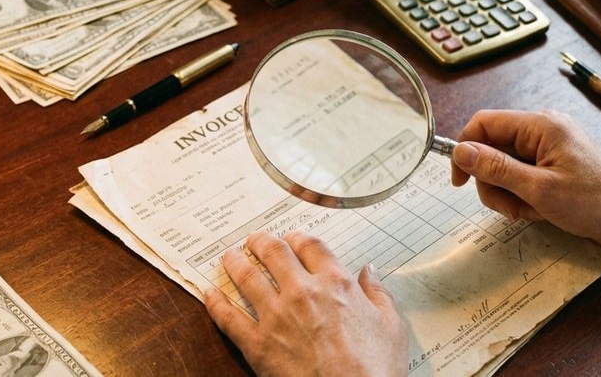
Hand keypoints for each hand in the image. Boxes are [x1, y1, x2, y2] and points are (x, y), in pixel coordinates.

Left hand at [203, 231, 407, 376]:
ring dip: (235, 262)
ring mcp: (276, 316)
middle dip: (260, 241)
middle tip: (254, 240)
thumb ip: (378, 293)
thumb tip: (370, 272)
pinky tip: (210, 293)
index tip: (291, 238)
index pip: (309, 246)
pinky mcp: (257, 344)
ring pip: (246, 276)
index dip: (297, 237)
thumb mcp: (391, 324)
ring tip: (229, 256)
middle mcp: (303, 292)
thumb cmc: (375, 367)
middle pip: (273, 252)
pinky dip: (215, 302)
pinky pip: (228, 317)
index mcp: (336, 283)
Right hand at [450, 110, 600, 246]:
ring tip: (530, 211)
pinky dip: (523, 196)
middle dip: (493, 183)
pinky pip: (521, 176)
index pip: (484, 123)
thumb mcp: (538, 189)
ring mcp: (548, 147)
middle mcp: (543, 130)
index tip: (459, 181)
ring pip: (504, 167)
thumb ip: (496, 168)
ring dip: (508, 194)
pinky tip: (540, 210)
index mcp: (540, 125)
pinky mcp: (553, 164)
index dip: (465, 150)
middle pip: (492, 149)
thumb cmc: (595, 203)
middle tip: (511, 208)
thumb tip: (461, 151)